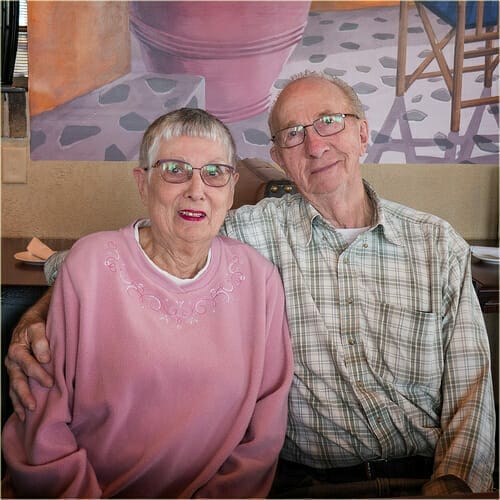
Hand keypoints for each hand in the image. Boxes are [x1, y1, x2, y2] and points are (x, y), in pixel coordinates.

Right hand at [4, 290, 53, 420]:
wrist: (31, 322)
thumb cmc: (36, 325)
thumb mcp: (38, 327)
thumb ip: (41, 341)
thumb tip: (45, 359)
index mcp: (16, 350)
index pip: (28, 365)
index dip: (39, 374)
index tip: (50, 382)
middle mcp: (12, 362)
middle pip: (17, 381)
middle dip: (25, 395)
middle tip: (34, 406)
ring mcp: (13, 369)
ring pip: (13, 388)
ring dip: (19, 402)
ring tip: (25, 416)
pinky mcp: (16, 374)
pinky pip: (14, 390)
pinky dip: (17, 402)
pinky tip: (22, 414)